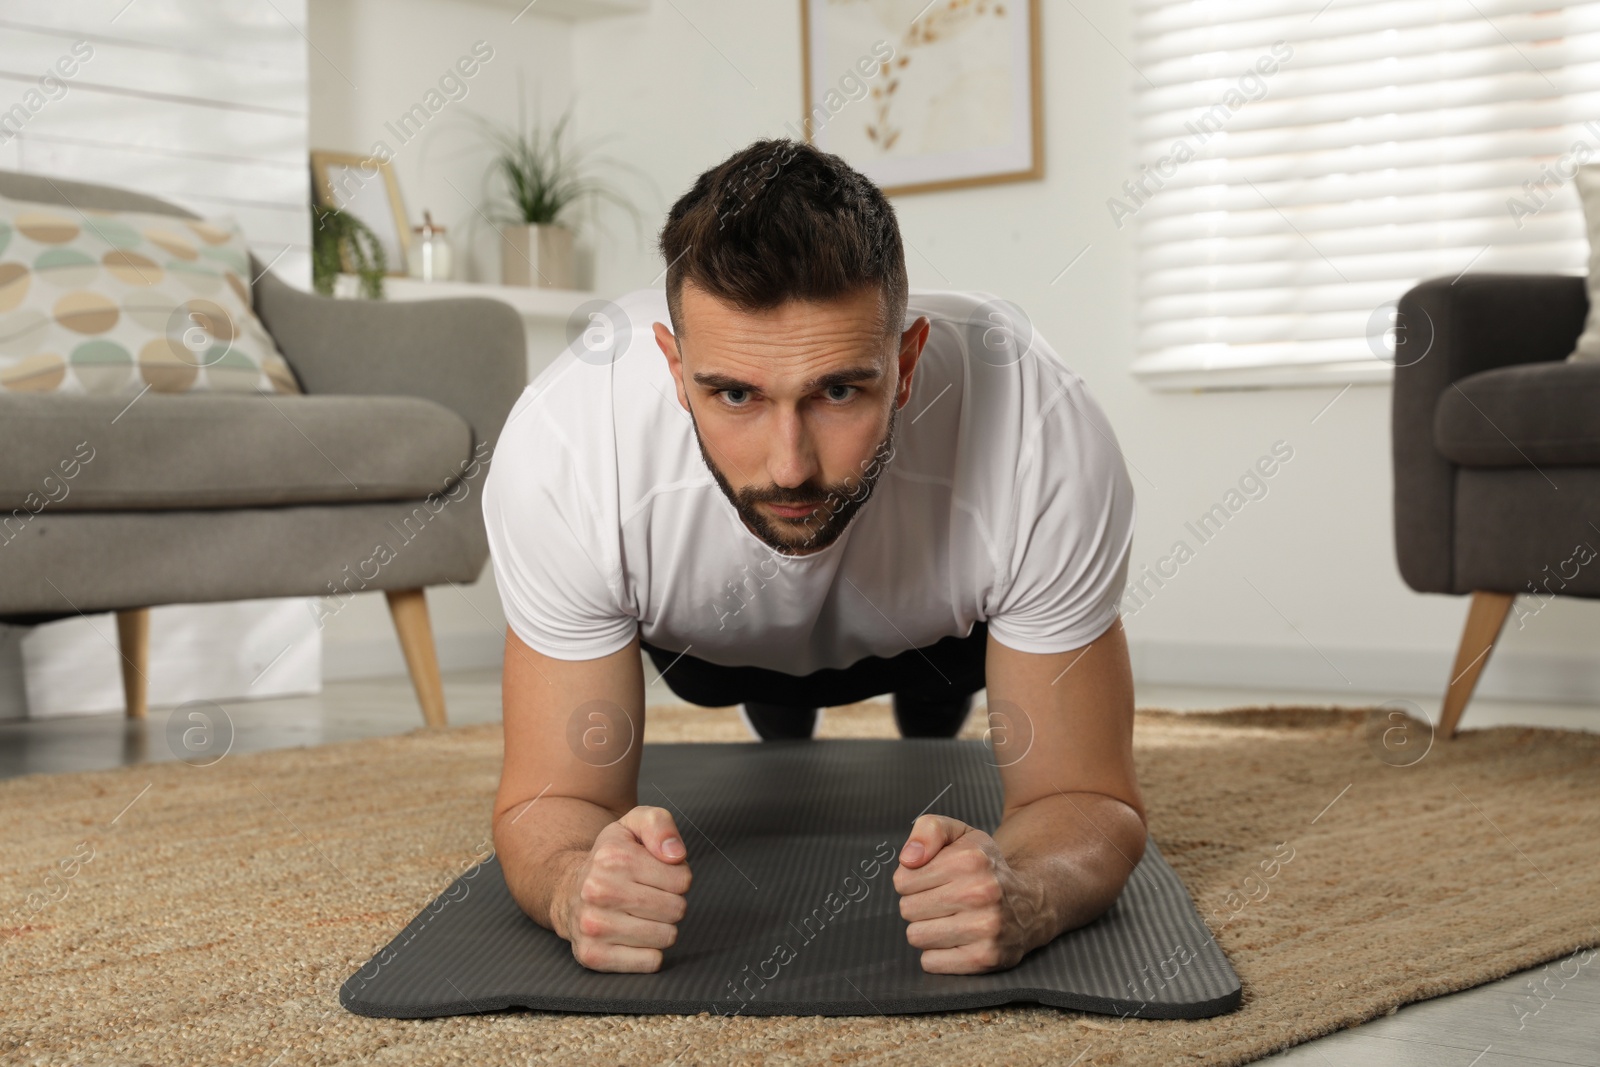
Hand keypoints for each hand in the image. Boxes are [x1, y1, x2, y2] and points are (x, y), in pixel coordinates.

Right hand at [556, 805, 691, 972]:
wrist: (568, 890)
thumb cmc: (611, 858)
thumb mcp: (634, 825)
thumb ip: (660, 825)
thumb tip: (676, 855)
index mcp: (613, 857)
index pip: (683, 879)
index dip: (677, 877)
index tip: (656, 874)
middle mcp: (598, 891)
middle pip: (676, 909)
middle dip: (671, 902)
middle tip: (648, 895)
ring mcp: (592, 926)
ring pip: (666, 937)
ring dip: (661, 927)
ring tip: (639, 914)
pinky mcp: (593, 956)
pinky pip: (651, 961)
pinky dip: (650, 951)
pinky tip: (632, 935)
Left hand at [893, 814, 1048, 973]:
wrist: (1030, 903)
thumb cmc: (984, 867)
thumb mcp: (959, 835)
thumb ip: (928, 830)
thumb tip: (907, 860)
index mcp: (969, 860)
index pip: (902, 881)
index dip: (912, 880)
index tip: (935, 879)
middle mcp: (980, 893)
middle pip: (907, 909)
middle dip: (919, 904)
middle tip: (944, 900)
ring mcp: (986, 928)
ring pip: (916, 937)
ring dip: (927, 929)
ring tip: (951, 919)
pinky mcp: (985, 958)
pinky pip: (931, 962)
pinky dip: (937, 953)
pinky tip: (957, 939)